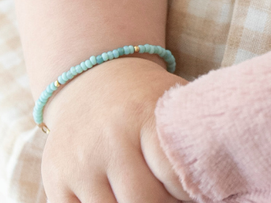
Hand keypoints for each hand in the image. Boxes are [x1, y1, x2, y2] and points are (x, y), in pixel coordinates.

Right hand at [38, 56, 190, 202]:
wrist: (92, 80)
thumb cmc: (145, 100)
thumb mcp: (171, 103)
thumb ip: (188, 138)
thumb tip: (215, 183)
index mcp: (143, 115)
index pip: (175, 176)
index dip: (188, 192)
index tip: (195, 190)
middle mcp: (107, 139)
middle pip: (143, 202)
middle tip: (168, 194)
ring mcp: (78, 164)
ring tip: (146, 193)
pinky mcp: (55, 182)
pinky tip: (117, 196)